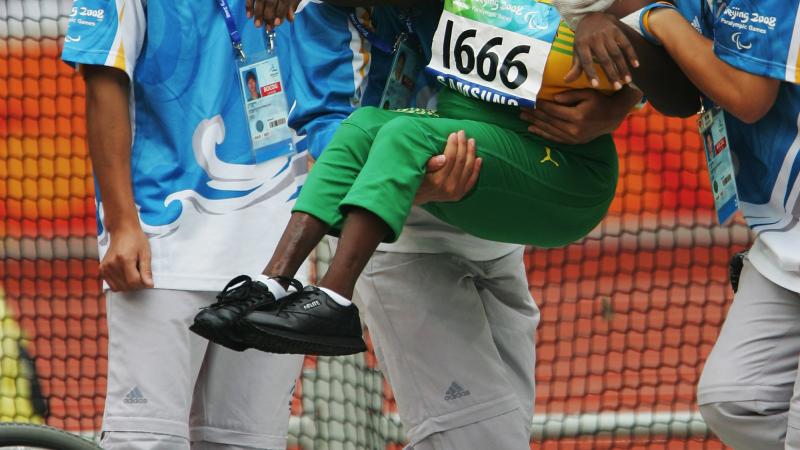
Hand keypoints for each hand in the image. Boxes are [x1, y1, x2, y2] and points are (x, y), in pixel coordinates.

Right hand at [100, 225, 153, 291]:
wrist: (122, 231)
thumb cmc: (135, 239)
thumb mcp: (145, 253)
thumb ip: (146, 270)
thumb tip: (149, 285)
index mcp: (124, 259)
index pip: (134, 281)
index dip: (143, 283)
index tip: (148, 280)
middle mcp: (112, 264)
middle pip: (126, 286)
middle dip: (137, 285)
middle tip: (141, 275)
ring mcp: (105, 267)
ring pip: (119, 287)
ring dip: (129, 285)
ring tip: (134, 273)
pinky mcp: (102, 269)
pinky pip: (112, 285)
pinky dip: (121, 284)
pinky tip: (126, 275)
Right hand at [247, 0, 300, 28]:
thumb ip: (291, 6)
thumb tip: (290, 19)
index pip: (283, 1)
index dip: (280, 12)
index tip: (277, 23)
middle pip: (270, 1)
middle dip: (268, 15)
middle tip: (268, 27)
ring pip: (260, 0)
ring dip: (258, 13)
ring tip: (257, 25)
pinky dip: (249, 6)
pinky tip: (249, 16)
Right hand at [414, 130, 481, 204]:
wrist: (417, 197)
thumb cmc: (417, 179)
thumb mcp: (419, 170)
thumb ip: (430, 164)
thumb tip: (443, 158)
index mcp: (437, 180)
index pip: (449, 158)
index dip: (453, 144)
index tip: (453, 134)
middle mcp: (448, 187)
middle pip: (460, 162)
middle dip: (462, 145)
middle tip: (462, 133)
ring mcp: (455, 192)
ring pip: (468, 169)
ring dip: (471, 153)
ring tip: (471, 141)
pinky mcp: (460, 195)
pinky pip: (472, 180)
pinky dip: (476, 169)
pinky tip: (479, 158)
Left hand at [520, 88, 641, 144]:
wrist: (612, 117)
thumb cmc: (599, 101)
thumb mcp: (588, 93)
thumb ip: (570, 95)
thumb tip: (554, 98)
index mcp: (578, 116)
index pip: (553, 110)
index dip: (540, 105)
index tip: (529, 100)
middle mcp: (574, 129)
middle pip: (549, 121)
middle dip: (533, 114)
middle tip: (520, 108)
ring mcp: (573, 138)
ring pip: (549, 130)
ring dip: (534, 123)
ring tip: (522, 117)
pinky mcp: (573, 142)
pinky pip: (554, 138)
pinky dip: (542, 133)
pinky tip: (532, 129)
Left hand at [564, 12, 638, 89]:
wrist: (592, 16)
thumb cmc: (583, 38)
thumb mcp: (577, 50)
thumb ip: (575, 66)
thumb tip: (567, 81)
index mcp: (582, 44)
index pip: (586, 61)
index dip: (591, 73)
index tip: (596, 86)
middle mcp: (595, 39)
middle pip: (604, 59)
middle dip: (611, 74)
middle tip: (617, 87)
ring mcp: (607, 34)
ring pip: (616, 54)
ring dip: (622, 68)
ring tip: (627, 80)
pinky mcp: (617, 31)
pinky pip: (626, 44)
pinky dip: (631, 55)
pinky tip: (635, 65)